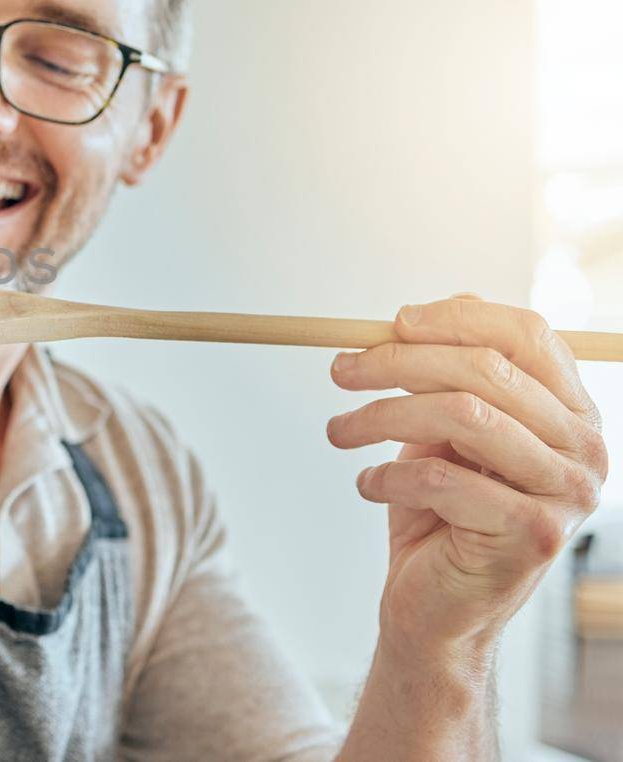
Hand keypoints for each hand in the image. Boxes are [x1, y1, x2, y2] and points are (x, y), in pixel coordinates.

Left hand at [326, 294, 607, 659]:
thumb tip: (424, 312)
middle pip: (487, 370)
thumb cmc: (437, 515)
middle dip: (399, 362)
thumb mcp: (444, 433)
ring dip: (381, 415)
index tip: (393, 322)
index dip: (457, 318)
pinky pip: (442, 479)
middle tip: (340, 369)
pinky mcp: (530, 536)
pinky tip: (367, 484)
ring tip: (339, 430)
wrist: (435, 610)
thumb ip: (451, 377)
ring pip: (462, 416)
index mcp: (572, 412)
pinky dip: (388, 475)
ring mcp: (565, 495)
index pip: (528, 335)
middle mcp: (585, 450)